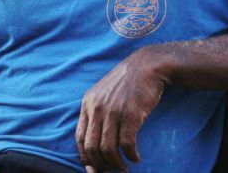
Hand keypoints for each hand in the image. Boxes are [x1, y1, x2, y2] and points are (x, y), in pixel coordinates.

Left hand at [75, 50, 166, 171]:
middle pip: (92, 147)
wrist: (147, 66)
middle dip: (100, 165)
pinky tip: (136, 158)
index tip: (93, 169)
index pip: (79, 138)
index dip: (85, 157)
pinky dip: (130, 156)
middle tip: (110, 172)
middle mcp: (97, 108)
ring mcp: (113, 112)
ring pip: (108, 149)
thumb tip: (94, 137)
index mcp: (87, 104)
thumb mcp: (103, 93)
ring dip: (115, 165)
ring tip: (123, 169)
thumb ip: (96, 111)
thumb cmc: (127, 82)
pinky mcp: (131, 114)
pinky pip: (126, 144)